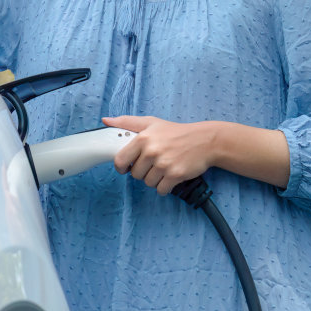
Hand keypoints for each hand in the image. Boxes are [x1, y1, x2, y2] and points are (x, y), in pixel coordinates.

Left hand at [105, 115, 219, 194]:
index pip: (120, 160)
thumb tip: (106, 121)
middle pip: (135, 174)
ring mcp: (164, 164)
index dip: (122, 167)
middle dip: (143, 171)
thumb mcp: (151, 122)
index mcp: (143, 138)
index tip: (126, 167)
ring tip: (164, 167)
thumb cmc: (176, 132)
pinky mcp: (175, 175)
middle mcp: (152, 151)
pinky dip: (165, 186)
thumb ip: (127, 122)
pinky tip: (171, 176)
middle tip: (154, 163)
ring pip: (148, 183)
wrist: (205, 140)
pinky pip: (161, 189)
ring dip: (155, 179)